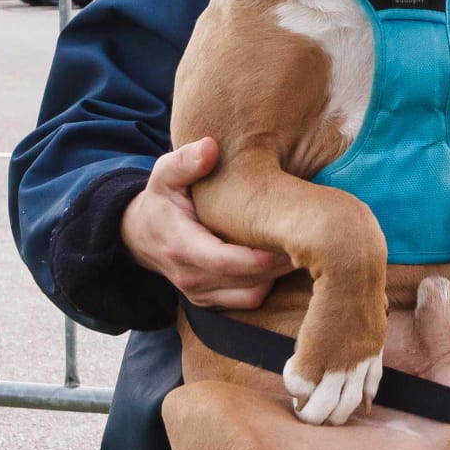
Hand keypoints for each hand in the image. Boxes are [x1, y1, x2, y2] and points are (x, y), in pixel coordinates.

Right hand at [121, 138, 293, 308]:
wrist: (139, 236)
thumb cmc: (161, 199)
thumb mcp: (165, 174)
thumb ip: (185, 160)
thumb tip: (210, 147)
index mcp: (180, 245)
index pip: (224, 261)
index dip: (259, 257)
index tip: (288, 239)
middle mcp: (190, 277)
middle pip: (245, 280)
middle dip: (279, 264)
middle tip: (310, 239)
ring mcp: (200, 294)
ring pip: (250, 295)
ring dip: (277, 276)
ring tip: (300, 247)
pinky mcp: (210, 301)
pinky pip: (247, 301)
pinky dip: (267, 285)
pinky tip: (282, 260)